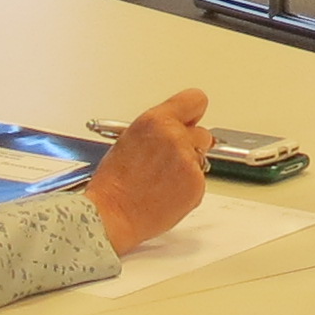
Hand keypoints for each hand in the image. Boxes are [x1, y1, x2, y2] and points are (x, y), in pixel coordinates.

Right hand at [85, 89, 210, 253]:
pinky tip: (165, 194)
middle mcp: (175, 137)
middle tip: (169, 162)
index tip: (191, 120)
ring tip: (160, 182)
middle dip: (190, 146)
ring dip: (187, 169)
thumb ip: (158, 130)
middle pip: (202, 134)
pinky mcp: (197, 185)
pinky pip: (199, 182)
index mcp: (156, 121)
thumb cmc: (113, 183)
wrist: (112, 214)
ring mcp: (188, 162)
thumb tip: (176, 129)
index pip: (195, 100)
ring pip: (201, 160)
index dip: (193, 114)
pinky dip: (187, 189)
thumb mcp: (129, 140)